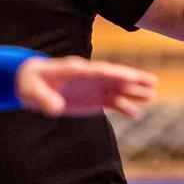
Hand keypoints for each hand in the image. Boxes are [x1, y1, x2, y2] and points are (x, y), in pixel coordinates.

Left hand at [16, 56, 156, 118]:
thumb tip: (55, 109)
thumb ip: (44, 99)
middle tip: (152, 82)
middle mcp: (90, 77)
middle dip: (132, 79)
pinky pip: (112, 103)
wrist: (33, 84)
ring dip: (134, 92)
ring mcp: (94, 88)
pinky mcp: (94, 100)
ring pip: (117, 89)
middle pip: (114, 77)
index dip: (114, 73)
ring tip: (153, 96)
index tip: (129, 75)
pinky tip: (136, 113)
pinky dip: (123, 107)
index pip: (99, 70)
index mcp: (76, 70)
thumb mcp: (33, 91)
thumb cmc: (31, 84)